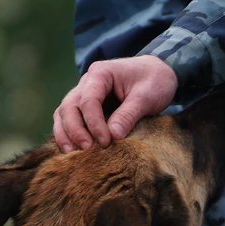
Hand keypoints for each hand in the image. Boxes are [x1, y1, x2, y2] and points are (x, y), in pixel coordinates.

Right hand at [53, 55, 177, 151]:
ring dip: (65, 132)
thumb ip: (129, 114)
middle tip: (87, 148)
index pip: (88, 100)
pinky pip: (71, 118)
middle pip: (69, 106)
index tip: (105, 141)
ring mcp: (84, 93)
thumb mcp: (146, 96)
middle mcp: (87, 82)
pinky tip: (73, 149)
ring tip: (71, 153)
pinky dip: (69, 132)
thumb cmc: (154, 81)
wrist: (160, 72)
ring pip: (64, 112)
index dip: (94, 123)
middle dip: (74, 129)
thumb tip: (113, 136)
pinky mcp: (88, 106)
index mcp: (100, 73)